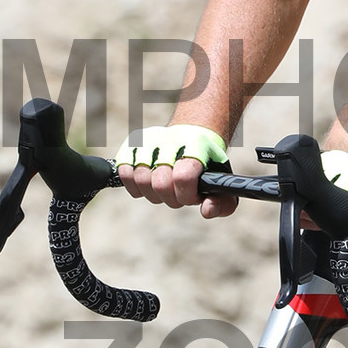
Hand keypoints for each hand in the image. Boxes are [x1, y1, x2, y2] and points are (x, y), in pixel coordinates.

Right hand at [115, 125, 232, 213]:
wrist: (192, 136)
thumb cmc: (207, 166)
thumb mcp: (222, 183)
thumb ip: (222, 203)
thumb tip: (206, 210)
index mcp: (196, 146)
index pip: (182, 176)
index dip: (185, 195)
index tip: (190, 195)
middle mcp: (171, 139)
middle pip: (160, 183)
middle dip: (170, 198)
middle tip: (177, 193)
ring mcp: (149, 140)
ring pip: (140, 179)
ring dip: (153, 193)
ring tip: (164, 189)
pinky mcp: (131, 145)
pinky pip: (124, 173)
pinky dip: (134, 186)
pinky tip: (148, 184)